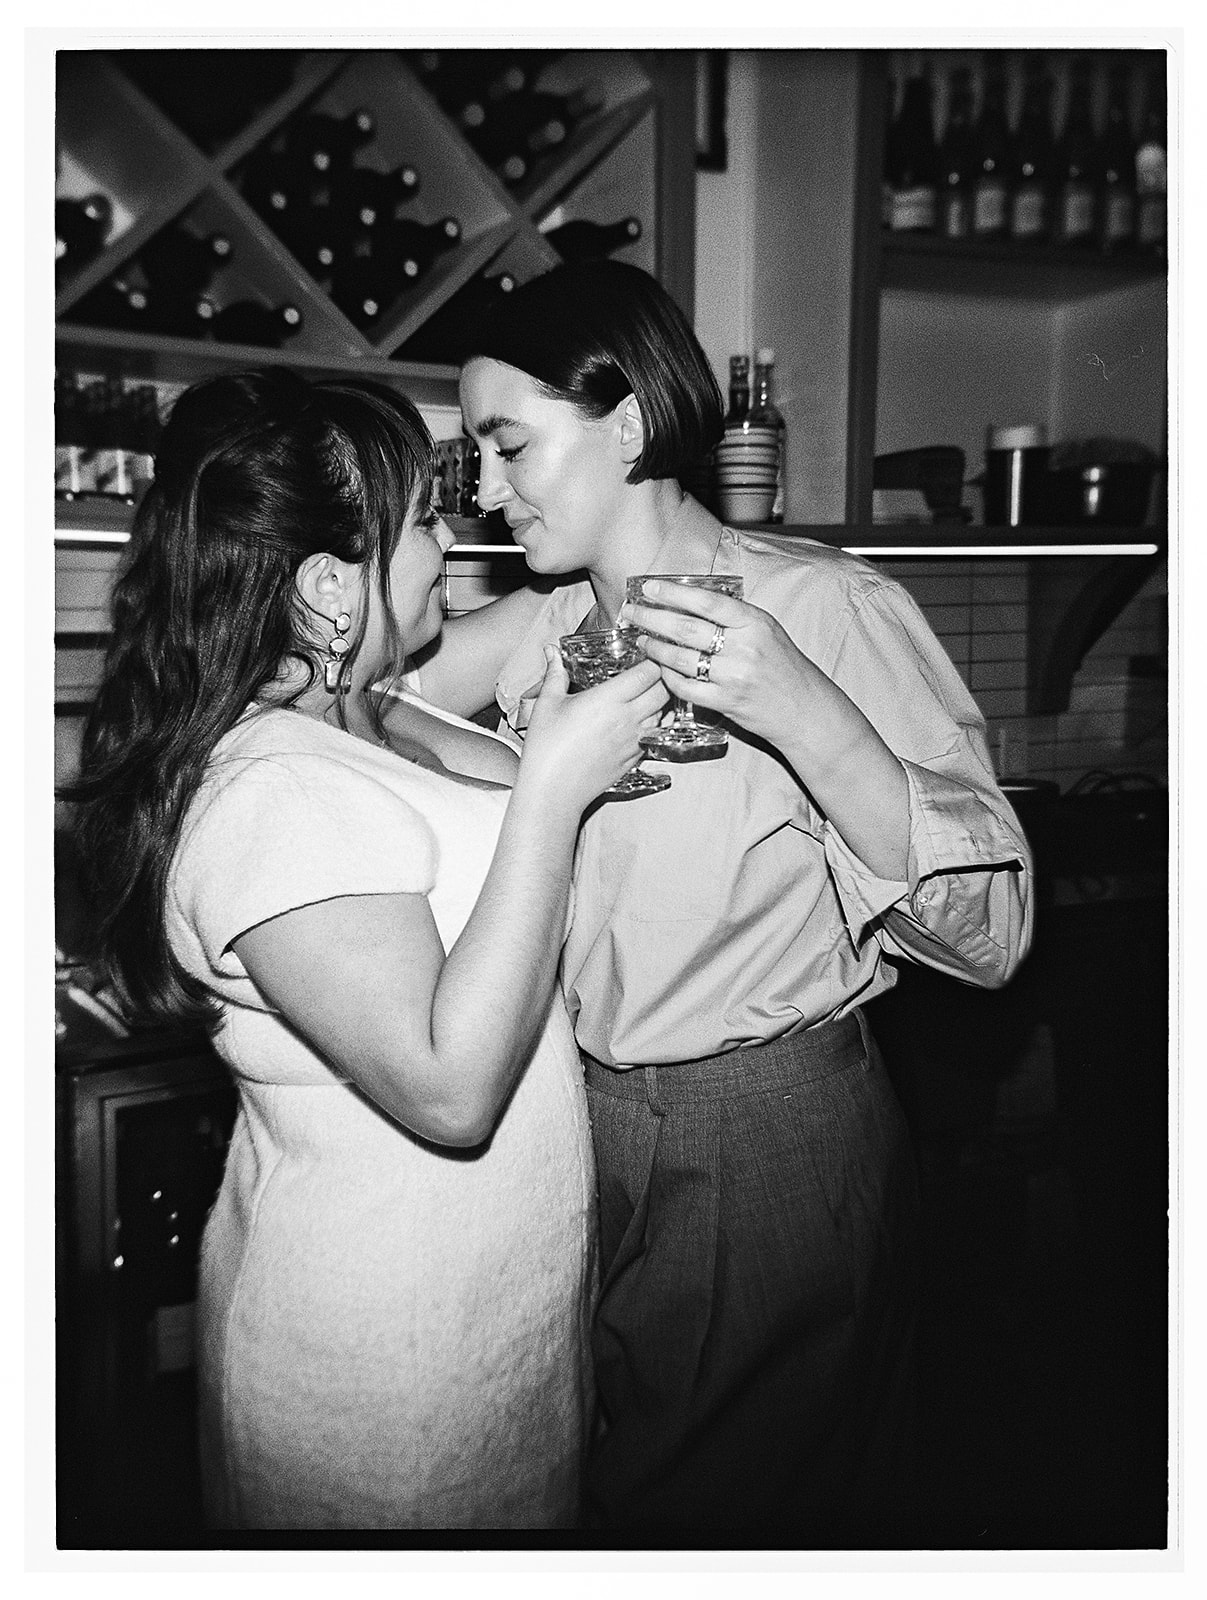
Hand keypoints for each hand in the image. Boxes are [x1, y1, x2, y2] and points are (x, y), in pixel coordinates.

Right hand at [518, 646, 666, 812]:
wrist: (552, 791)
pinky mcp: (634, 759)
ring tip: (644, 697)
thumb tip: (552, 652)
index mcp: (608, 700)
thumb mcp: (547, 704)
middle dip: (661, 679)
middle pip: (664, 692)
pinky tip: (637, 722)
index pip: (648, 673)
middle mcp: (627, 719)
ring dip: (659, 703)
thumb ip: (555, 674)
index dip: (652, 661)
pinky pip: (654, 737)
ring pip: (663, 715)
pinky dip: (652, 726)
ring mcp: (634, 741)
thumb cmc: (547, 749)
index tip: (645, 656)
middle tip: (649, 674)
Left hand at [623, 579, 816, 748]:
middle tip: (631, 612)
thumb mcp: (767, 631)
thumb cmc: (784, 667)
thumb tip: (692, 601)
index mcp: (755, 623)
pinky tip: (660, 668)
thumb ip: (735, 617)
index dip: (674, 593)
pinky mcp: (726, 702)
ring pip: (681, 658)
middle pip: (687, 628)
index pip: (707, 602)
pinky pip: (686, 687)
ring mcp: (734, 677)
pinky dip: (668, 677)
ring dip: (655, 648)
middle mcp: (745, 648)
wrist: (804, 709)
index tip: (650, 588)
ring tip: (642, 639)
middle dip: (652, 618)